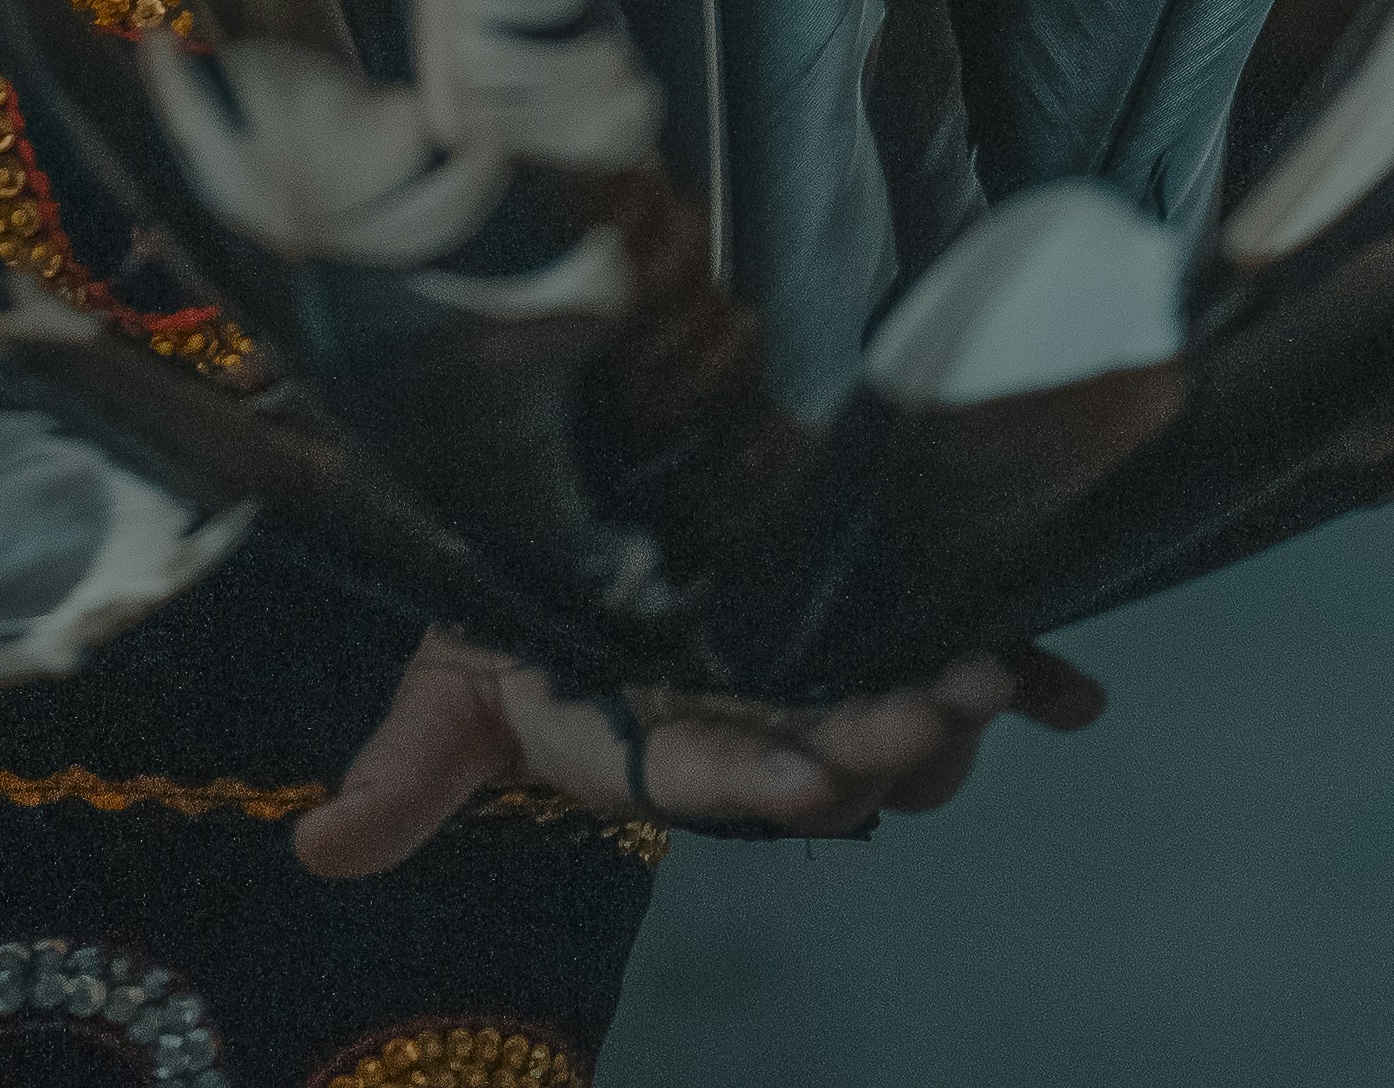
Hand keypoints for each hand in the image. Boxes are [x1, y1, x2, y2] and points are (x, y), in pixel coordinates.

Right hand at [292, 624, 1104, 873]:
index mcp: (661, 748)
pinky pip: (955, 660)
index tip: (812, 780)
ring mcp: (818, 675)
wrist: (569, 543)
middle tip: (946, 701)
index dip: (767, 777)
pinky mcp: (863, 621)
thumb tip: (315, 851)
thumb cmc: (508, 620)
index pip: (719, 776)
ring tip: (999, 675)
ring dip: (957, 708)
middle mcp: (754, 723)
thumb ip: (410, 772)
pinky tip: (1078, 692)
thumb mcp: (449, 688)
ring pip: (900, 720)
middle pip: (836, 756)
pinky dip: (1028, 682)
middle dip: (893, 738)